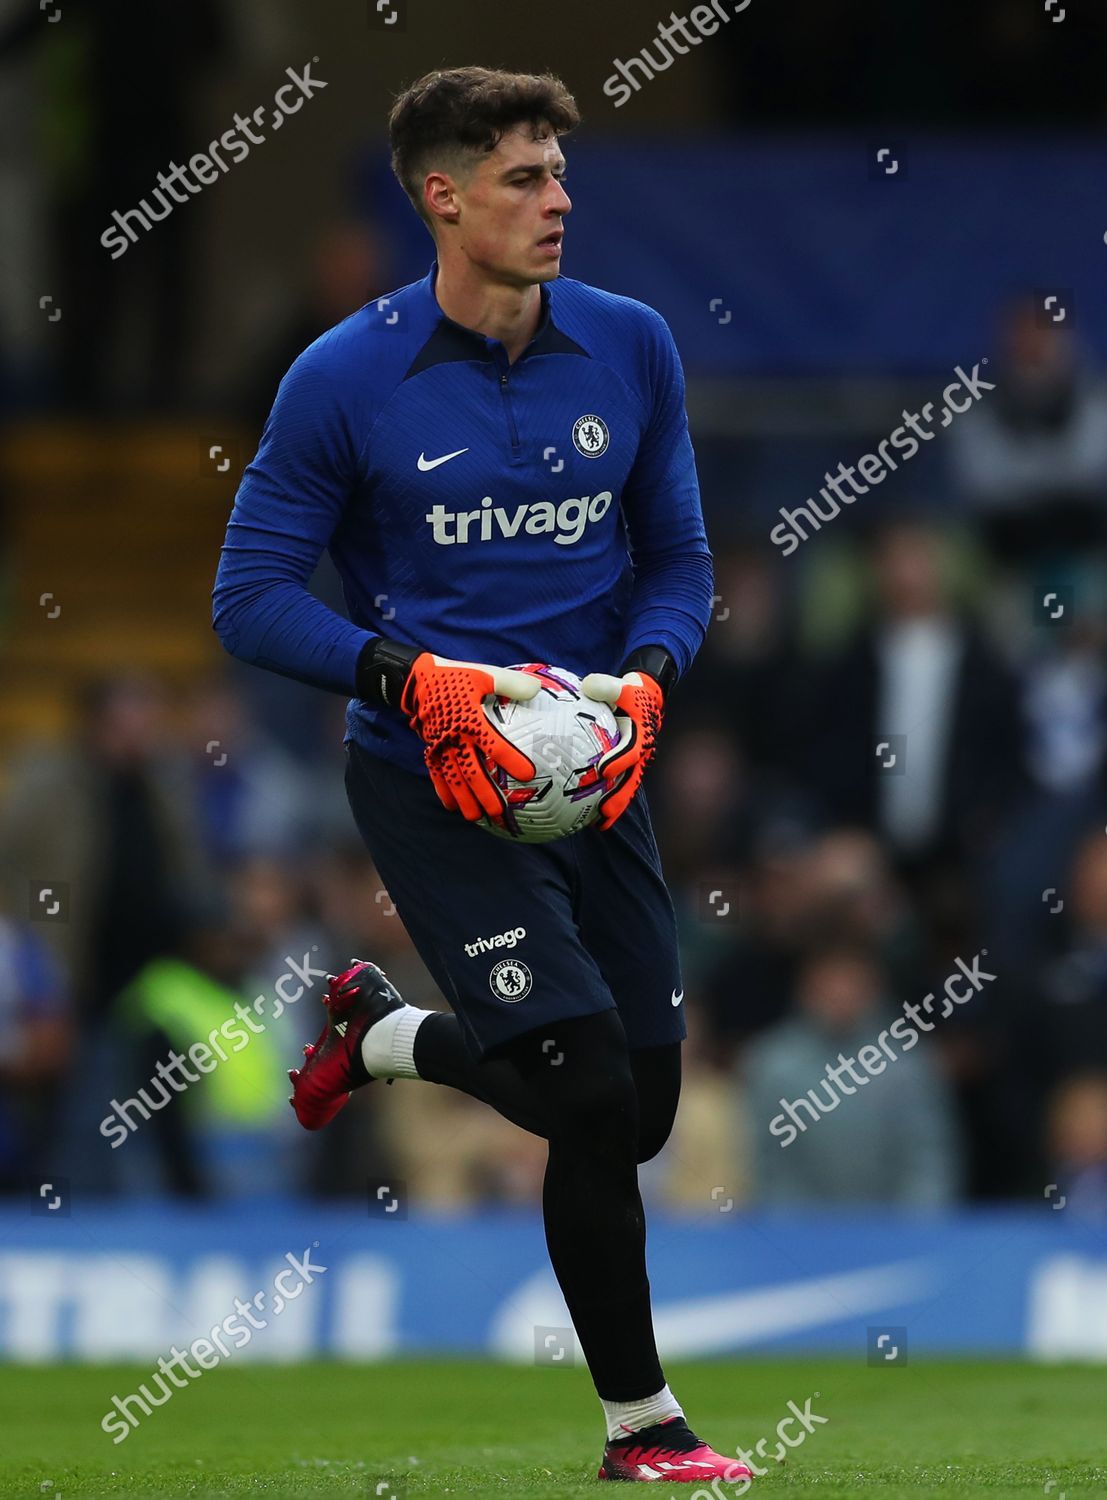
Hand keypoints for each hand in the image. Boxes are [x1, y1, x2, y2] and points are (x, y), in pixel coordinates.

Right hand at [400, 654, 539, 820]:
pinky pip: (436, 774)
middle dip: (485, 794)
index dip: (511, 760)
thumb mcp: (484, 674)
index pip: (494, 745)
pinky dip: (443, 791)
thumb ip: (511, 683)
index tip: (528, 775)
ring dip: (464, 799)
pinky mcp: (431, 749)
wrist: (416, 680)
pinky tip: (451, 807)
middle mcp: (455, 739)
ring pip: (453, 778)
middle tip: (498, 812)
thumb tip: (537, 689)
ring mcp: (441, 746)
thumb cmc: (455, 677)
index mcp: (471, 721)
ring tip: (475, 817)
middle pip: (472, 772)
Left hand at [579, 670, 663, 829]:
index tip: (604, 770)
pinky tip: (593, 817)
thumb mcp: (621, 685)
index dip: (619, 760)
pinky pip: (620, 786)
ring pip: (627, 787)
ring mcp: (636, 762)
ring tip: (601, 824)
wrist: (645, 698)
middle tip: (605, 811)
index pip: (631, 750)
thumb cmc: (628, 692)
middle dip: (620, 796)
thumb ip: (607, 685)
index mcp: (640, 734)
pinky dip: (610, 800)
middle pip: (632, 779)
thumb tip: (589, 685)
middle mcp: (641, 752)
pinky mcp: (629, 768)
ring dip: (616, 805)